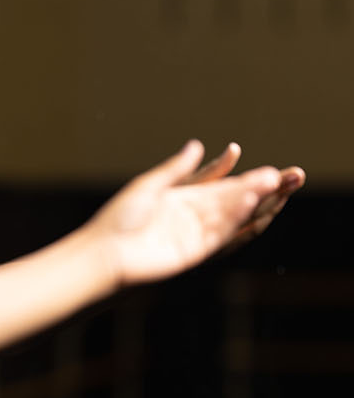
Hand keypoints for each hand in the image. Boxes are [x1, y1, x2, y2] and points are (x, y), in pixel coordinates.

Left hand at [86, 140, 302, 286]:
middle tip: (294, 174)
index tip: (270, 167)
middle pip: (238, 202)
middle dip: (265, 189)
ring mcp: (198, 235)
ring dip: (257, 200)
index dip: (248, 178)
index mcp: (185, 201)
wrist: (104, 252)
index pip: (225, 187)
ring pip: (236, 217)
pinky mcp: (195, 251)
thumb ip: (177, 169)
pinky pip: (222, 232)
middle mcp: (196, 219)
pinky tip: (251, 198)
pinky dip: (237, 216)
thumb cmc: (118, 221)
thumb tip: (197, 144)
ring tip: (278, 183)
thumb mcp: (149, 186)